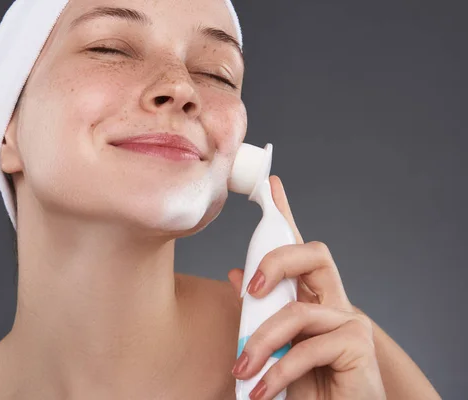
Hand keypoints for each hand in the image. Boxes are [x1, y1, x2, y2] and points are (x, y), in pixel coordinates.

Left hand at [227, 175, 385, 399]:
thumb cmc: (303, 385)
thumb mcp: (272, 346)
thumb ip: (258, 312)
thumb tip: (235, 275)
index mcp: (311, 297)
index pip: (300, 250)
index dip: (286, 215)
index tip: (271, 186)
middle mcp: (333, 302)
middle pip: (312, 254)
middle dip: (276, 260)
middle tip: (250, 289)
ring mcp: (349, 321)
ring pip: (297, 311)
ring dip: (262, 342)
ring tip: (243, 370)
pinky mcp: (357, 344)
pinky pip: (308, 346)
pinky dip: (280, 369)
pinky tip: (264, 388)